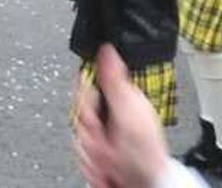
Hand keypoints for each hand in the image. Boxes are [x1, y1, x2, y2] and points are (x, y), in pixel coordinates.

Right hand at [75, 45, 168, 187]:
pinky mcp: (97, 152)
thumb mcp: (129, 110)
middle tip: (106, 139)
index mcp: (117, 98)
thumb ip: (114, 79)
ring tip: (111, 157)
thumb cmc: (143, 150)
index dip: (86, 103)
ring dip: (92, 151)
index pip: (83, 87)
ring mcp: (102, 134)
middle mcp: (108, 114)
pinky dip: (92, 165)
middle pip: (77, 112)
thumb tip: (107, 47)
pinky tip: (107, 167)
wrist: (144, 183)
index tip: (97, 117)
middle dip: (89, 131)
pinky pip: (79, 152)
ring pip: (76, 134)